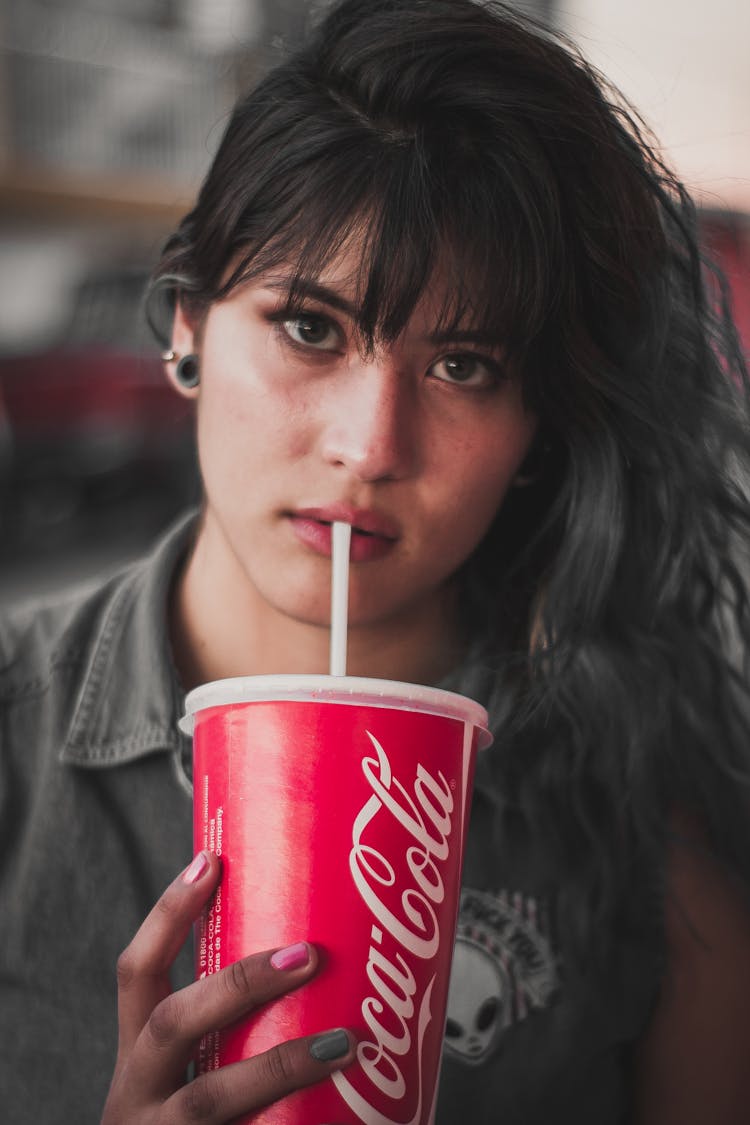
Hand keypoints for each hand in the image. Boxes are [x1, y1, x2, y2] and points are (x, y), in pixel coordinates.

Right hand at [102, 851, 355, 1123]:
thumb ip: (233, 1034)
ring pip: (211, 1102)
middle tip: (308, 953)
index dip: (168, 915)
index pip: (136, 975)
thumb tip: (321, 959)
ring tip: (348, 1043)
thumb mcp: (187, 1079)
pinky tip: (363, 1117)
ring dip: (283, 1065)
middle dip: (239, 984)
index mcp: (139, 1063)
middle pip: (173, 1025)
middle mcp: (140, 1100)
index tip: (210, 859)